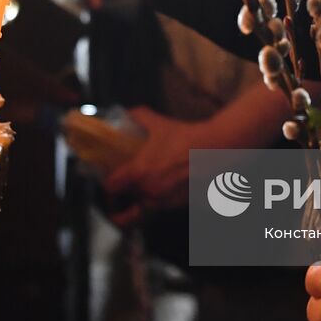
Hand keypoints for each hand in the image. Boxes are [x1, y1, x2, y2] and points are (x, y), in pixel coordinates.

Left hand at [102, 107, 202, 224]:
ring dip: (139, 198)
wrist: (212, 149)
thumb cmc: (183, 137)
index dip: (107, 183)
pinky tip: (159, 191)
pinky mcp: (177, 204)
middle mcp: (149, 190)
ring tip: (141, 188)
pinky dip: (156, 201)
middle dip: (123, 190)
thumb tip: (124, 114)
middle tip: (124, 181)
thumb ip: (137, 116)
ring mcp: (163, 200)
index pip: (111, 187)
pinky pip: (160, 207)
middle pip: (126, 196)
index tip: (109, 178)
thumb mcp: (157, 122)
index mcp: (139, 172)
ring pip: (142, 205)